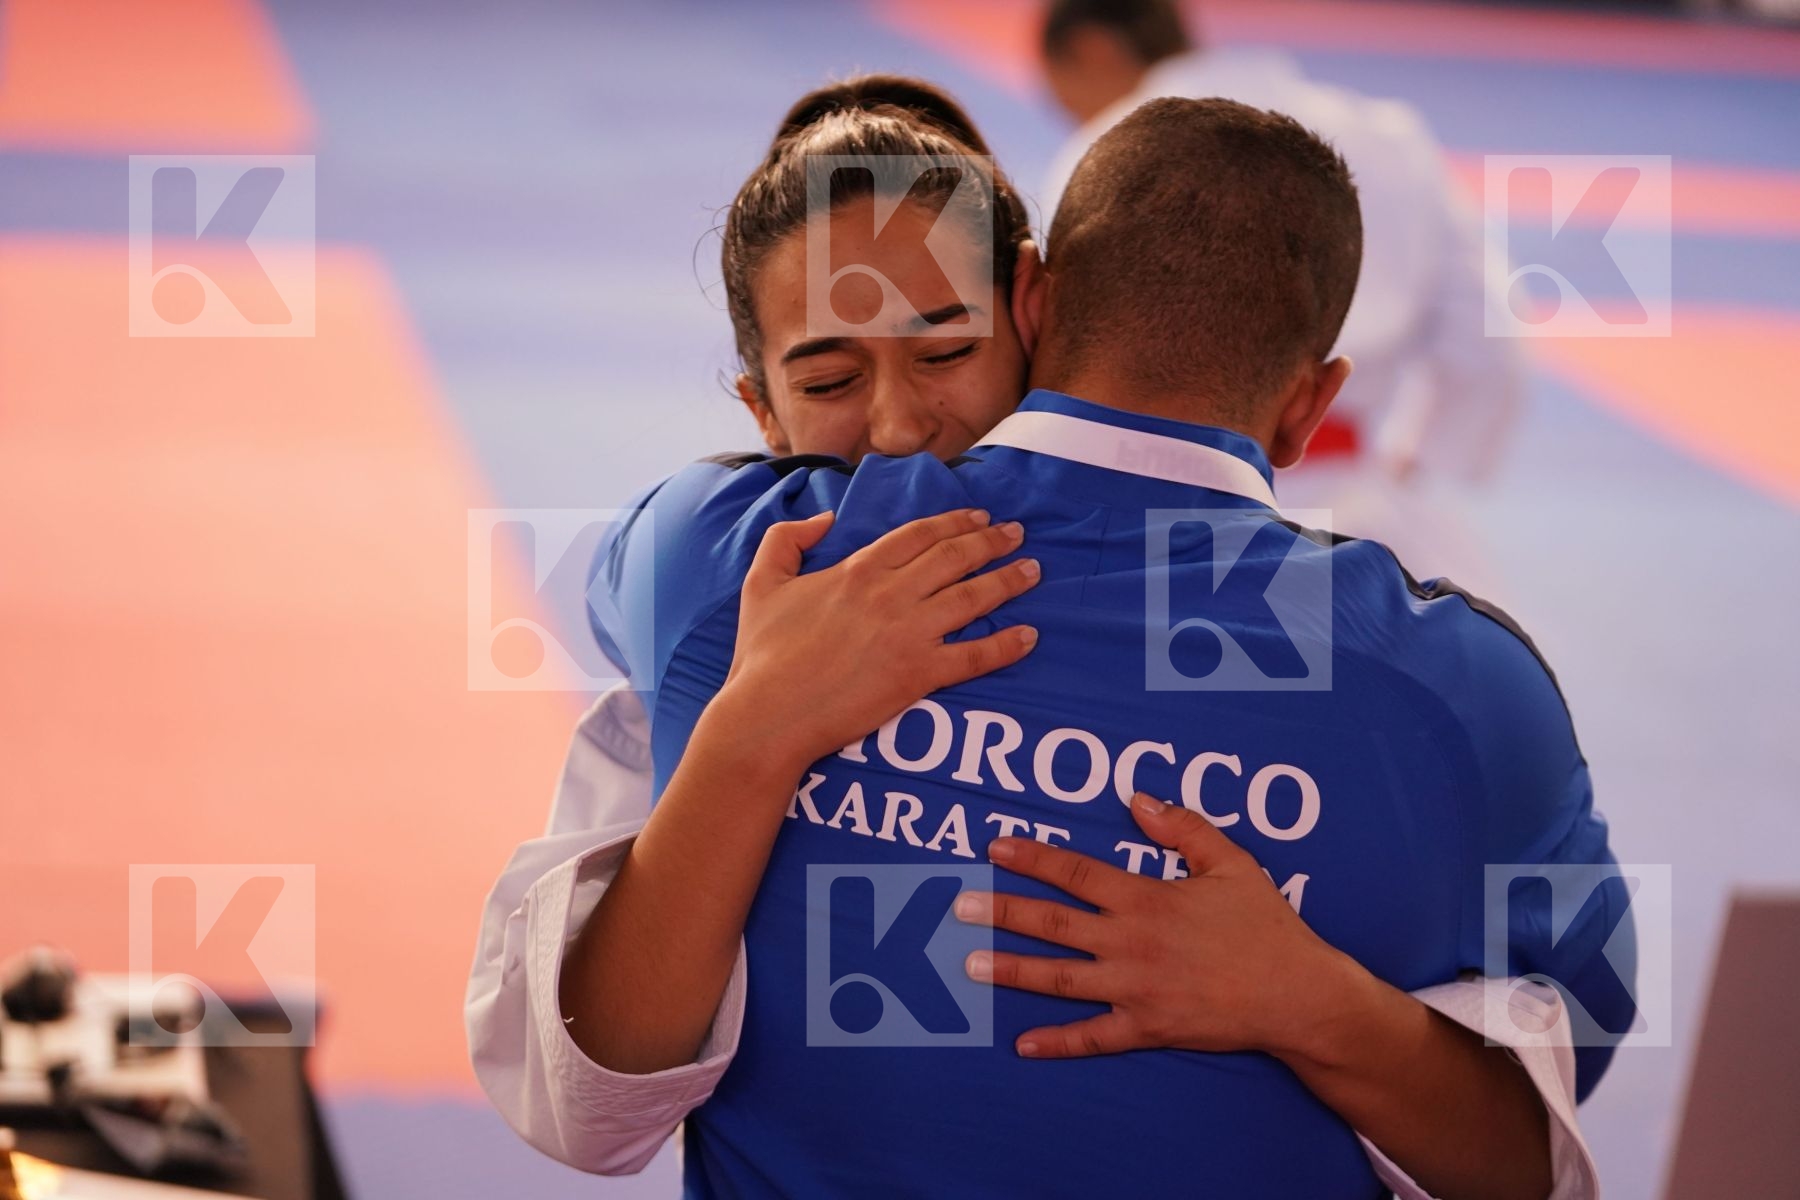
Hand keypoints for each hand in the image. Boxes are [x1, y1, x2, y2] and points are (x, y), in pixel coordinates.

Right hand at [720, 507, 1039, 773]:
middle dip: (991, 542)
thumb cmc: (762, 653)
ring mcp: (908, 634)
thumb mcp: (761, 583)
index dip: (954, 522)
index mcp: (857, 570)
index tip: (980, 517)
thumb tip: (825, 519)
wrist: (769, 713)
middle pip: (954, 558)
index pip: (919, 535)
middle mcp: (890, 595)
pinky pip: (975, 656)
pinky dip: (1006, 645)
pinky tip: (1029, 637)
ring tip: (1033, 571)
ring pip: (972, 598)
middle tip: (1017, 534)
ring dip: (1008, 581)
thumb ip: (786, 539)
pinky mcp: (919, 674)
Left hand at [957, 793, 1368, 1063]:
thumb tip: (1137, 799)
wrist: (1297, 994)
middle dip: (1003, 912)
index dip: (1033, 859)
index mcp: (1146, 899)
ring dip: (1013, 970)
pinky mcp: (1147, 1028)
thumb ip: (1183, 828)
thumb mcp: (1232, 862)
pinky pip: (1093, 1038)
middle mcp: (1131, 943)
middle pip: (1054, 924)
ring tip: (969, 964)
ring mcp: (1135, 989)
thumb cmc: (1266, 926)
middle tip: (960, 906)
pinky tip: (1022, 1044)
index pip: (1077, 873)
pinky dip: (1057, 1043)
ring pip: (1061, 979)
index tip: (995, 848)